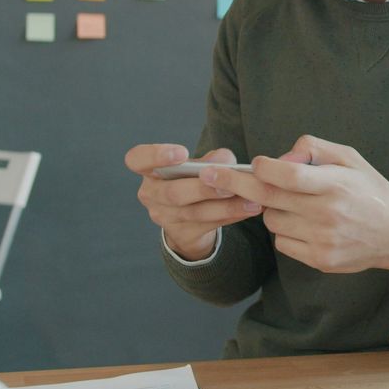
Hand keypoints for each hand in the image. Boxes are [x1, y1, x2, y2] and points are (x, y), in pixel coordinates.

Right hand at [123, 143, 261, 259]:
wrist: (189, 216)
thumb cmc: (192, 179)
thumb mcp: (198, 165)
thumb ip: (212, 159)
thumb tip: (225, 161)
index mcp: (149, 170)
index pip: (137, 160)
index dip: (156, 156)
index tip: (181, 153)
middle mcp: (151, 194)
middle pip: (173, 193)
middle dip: (203, 189)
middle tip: (227, 184)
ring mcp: (164, 217)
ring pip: (195, 213)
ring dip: (226, 206)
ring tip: (251, 200)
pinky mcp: (182, 234)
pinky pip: (209, 225)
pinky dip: (231, 216)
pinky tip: (250, 209)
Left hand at [199, 135, 388, 273]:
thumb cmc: (370, 190)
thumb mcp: (350, 158)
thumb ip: (313, 149)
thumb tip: (280, 158)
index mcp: (335, 184)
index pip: (287, 175)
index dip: (263, 168)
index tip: (251, 163)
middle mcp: (327, 213)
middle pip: (268, 199)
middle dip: (234, 184)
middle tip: (207, 176)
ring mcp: (322, 240)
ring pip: (272, 221)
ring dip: (271, 209)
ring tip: (293, 203)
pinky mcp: (319, 260)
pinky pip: (282, 243)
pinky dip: (285, 231)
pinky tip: (303, 224)